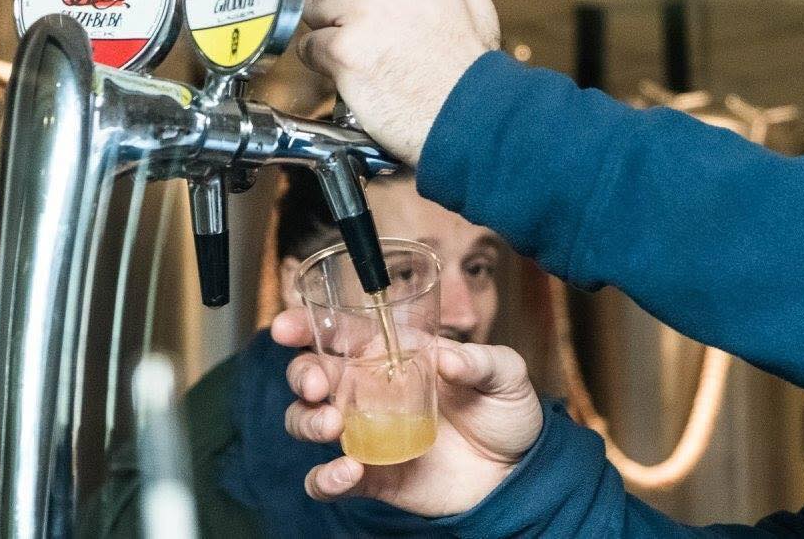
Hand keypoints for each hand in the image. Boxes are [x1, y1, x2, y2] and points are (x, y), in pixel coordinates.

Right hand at [271, 306, 542, 515]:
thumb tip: (446, 358)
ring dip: (306, 420)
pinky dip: (326, 478)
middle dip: (301, 374)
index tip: (288, 327)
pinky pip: (328, 479)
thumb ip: (480, 361)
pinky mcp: (371, 476)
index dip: (307, 325)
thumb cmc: (505, 411)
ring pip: (307, 421)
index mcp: (392, 354)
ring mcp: (366, 433)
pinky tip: (348, 471)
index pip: (340, 332)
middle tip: (317, 384)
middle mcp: (369, 390)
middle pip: (311, 373)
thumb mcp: (506, 373)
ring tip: (332, 425)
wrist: (516, 471)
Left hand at [297, 0, 499, 164]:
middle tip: (357, 15)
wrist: (470, 116)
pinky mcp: (345, 50)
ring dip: (327, 26)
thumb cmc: (468, 62)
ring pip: (310, 2)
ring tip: (364, 47)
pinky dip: (326, 63)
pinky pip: (309, 45)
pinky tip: (358, 71)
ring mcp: (365, 10)